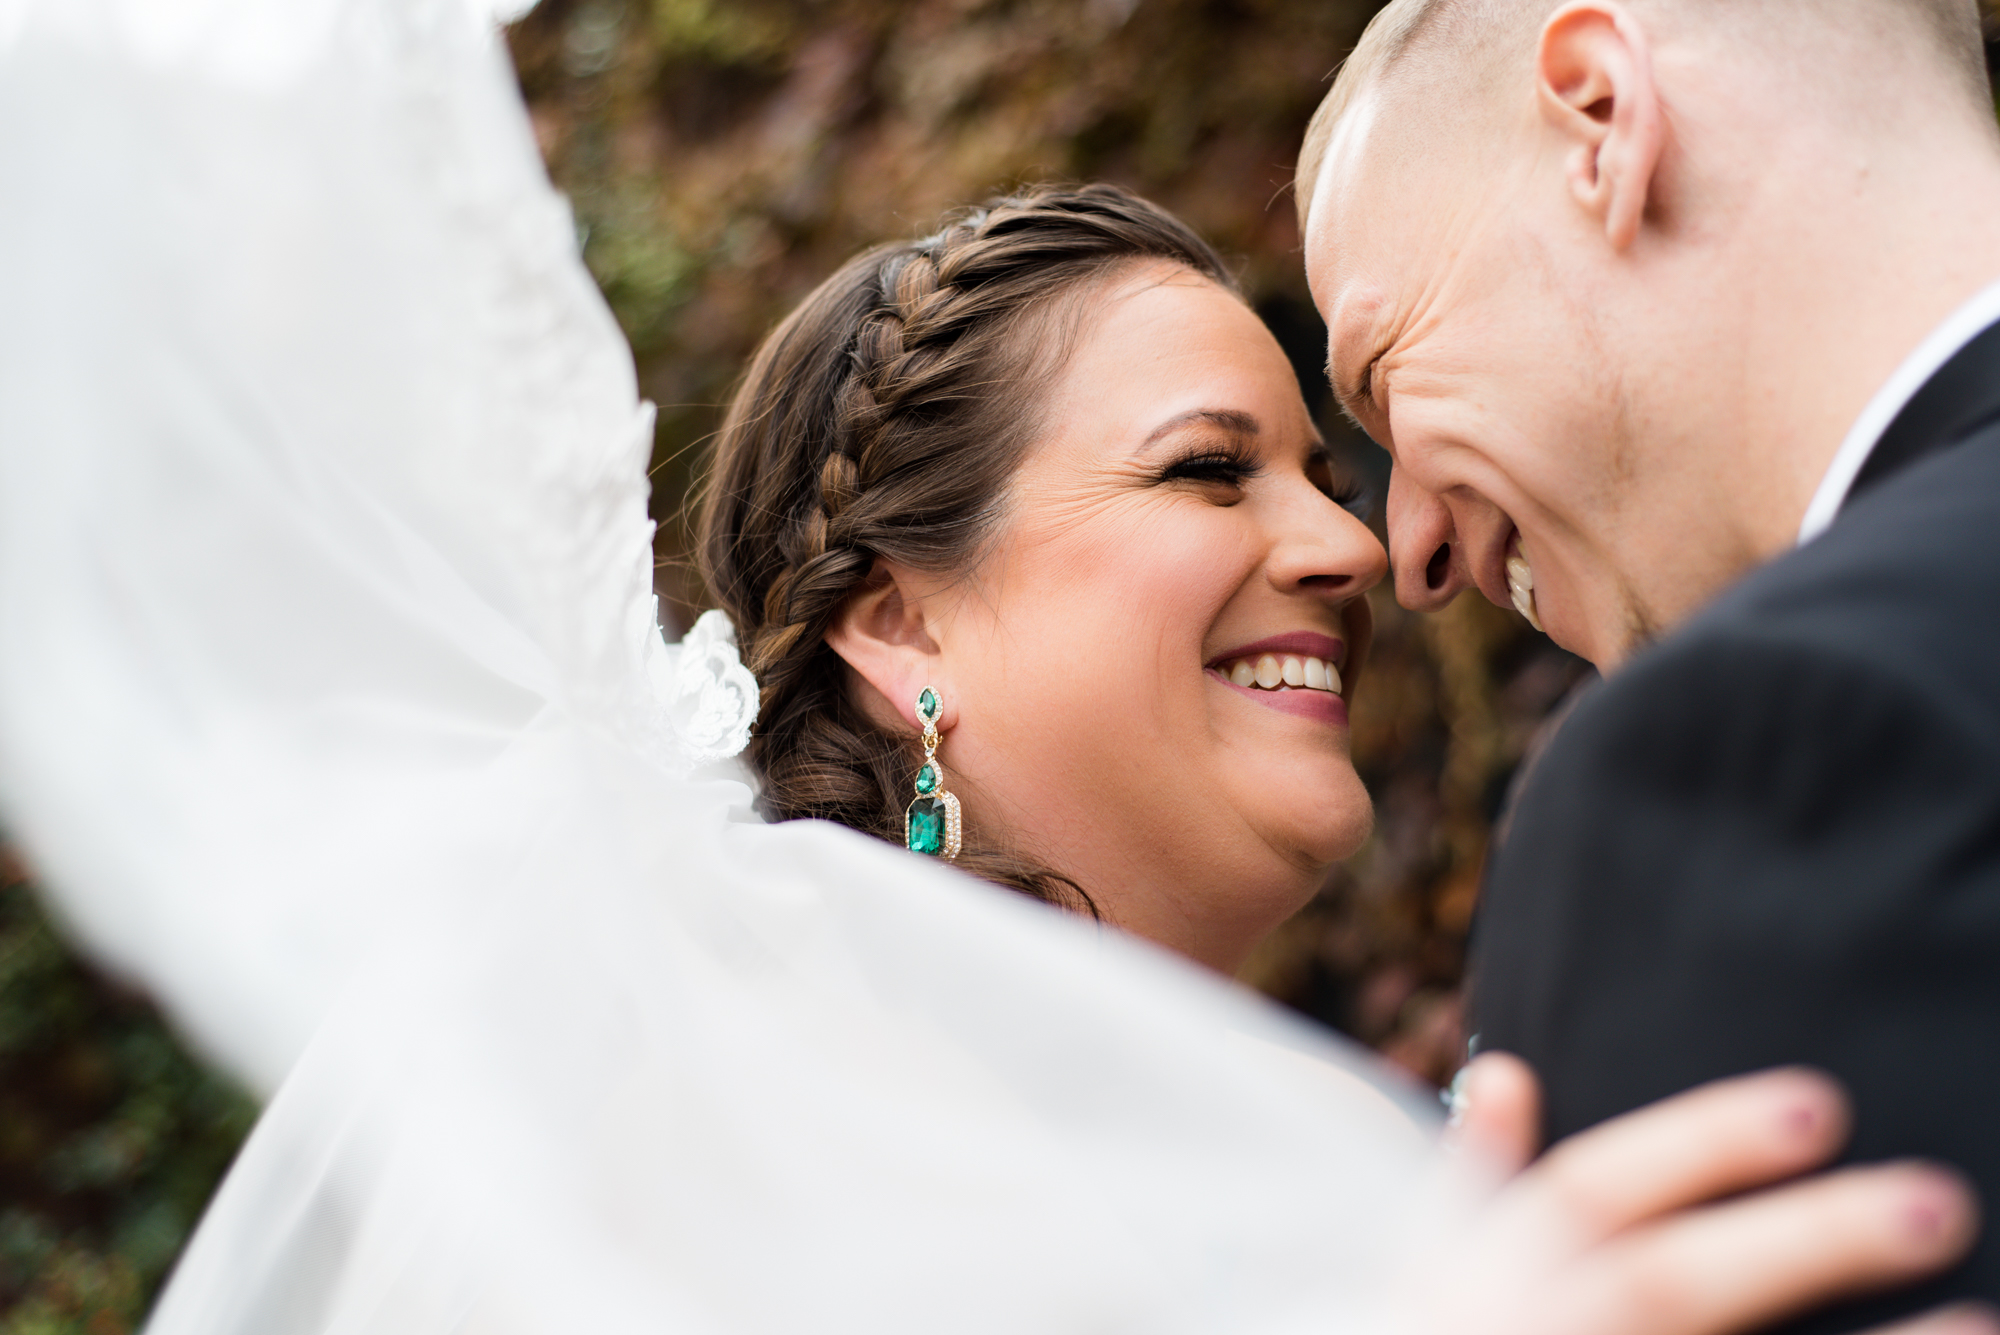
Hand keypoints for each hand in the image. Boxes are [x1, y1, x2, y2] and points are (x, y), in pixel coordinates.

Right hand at [1403, 1053, 1991, 1334]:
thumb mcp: (1415, 1270)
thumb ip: (1466, 1179)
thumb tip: (1507, 1070)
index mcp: (1477, 1275)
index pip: (1591, 1191)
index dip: (1700, 1146)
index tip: (1824, 1105)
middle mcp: (1527, 1331)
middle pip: (1671, 1284)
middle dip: (1802, 1243)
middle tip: (1940, 1199)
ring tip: (1986, 1323)